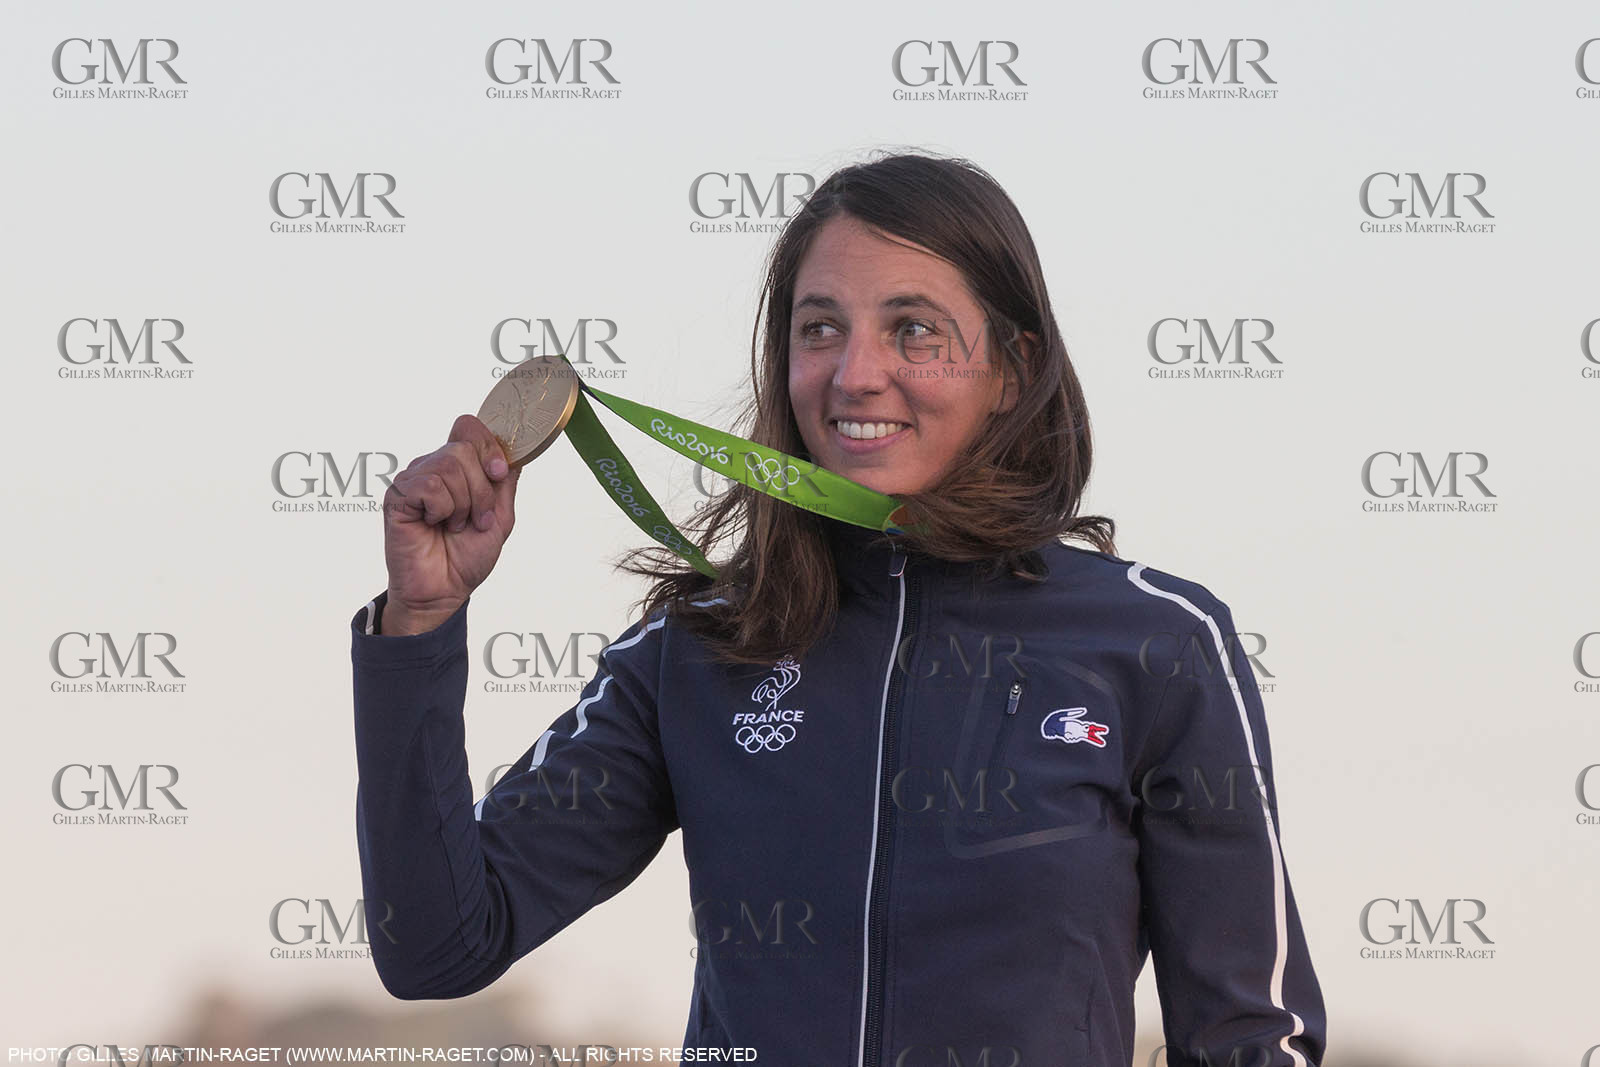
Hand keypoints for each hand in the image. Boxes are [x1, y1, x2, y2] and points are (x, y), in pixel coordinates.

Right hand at [381, 414, 519, 633]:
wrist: (444, 590)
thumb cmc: (466, 557)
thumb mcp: (499, 516)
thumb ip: (505, 482)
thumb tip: (516, 449)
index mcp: (456, 468)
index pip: (468, 427)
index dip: (488, 445)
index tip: (499, 473)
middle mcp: (432, 467)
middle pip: (463, 447)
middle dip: (481, 490)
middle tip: (476, 519)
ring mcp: (413, 480)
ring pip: (449, 466)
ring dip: (464, 504)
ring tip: (455, 525)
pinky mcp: (397, 496)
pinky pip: (430, 486)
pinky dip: (443, 509)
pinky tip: (436, 524)